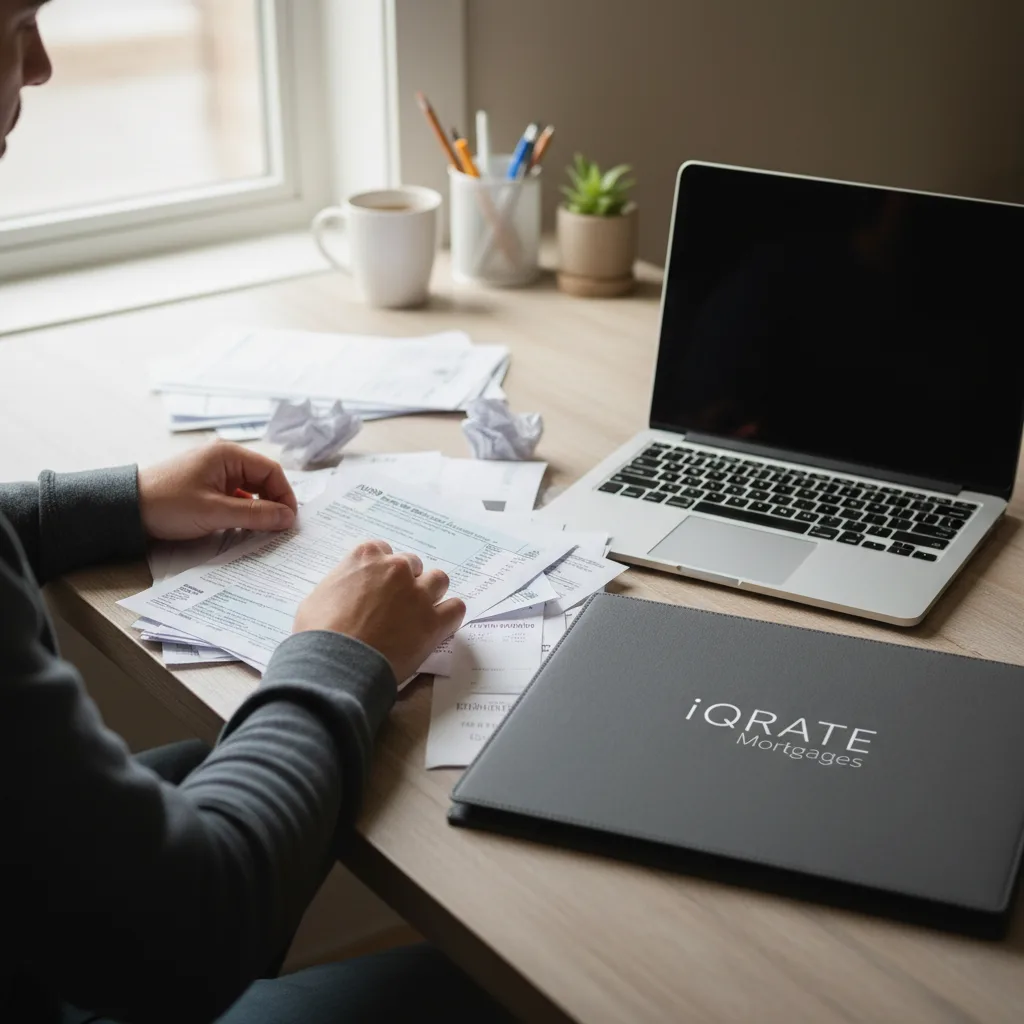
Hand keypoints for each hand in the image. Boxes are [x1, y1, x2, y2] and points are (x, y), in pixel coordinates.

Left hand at [138, 443, 297, 540]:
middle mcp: (223, 457)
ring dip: (257, 508)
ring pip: (250, 489)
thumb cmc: (168, 504)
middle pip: (262, 479)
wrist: (125, 509)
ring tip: (261, 530)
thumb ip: (256, 515)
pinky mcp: (205, 484)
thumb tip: (288, 518)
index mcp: (228, 454)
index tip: (289, 521)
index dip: (285, 496)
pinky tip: (241, 527)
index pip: (272, 471)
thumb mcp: (215, 512)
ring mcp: (214, 470)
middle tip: (278, 528)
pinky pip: (235, 495)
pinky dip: (242, 510)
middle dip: (273, 503)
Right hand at [293, 541, 465, 681]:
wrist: (335, 664)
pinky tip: (437, 627)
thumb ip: (341, 585)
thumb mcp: (318, 597)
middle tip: (396, 606)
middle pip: (412, 565)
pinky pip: (456, 609)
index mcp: (366, 556)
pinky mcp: (433, 621)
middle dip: (406, 582)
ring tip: (419, 615)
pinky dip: (449, 616)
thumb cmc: (319, 633)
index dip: (382, 573)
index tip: (378, 588)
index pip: (384, 552)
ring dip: (431, 594)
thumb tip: (345, 594)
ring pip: (438, 581)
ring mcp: (418, 593)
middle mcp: (396, 568)